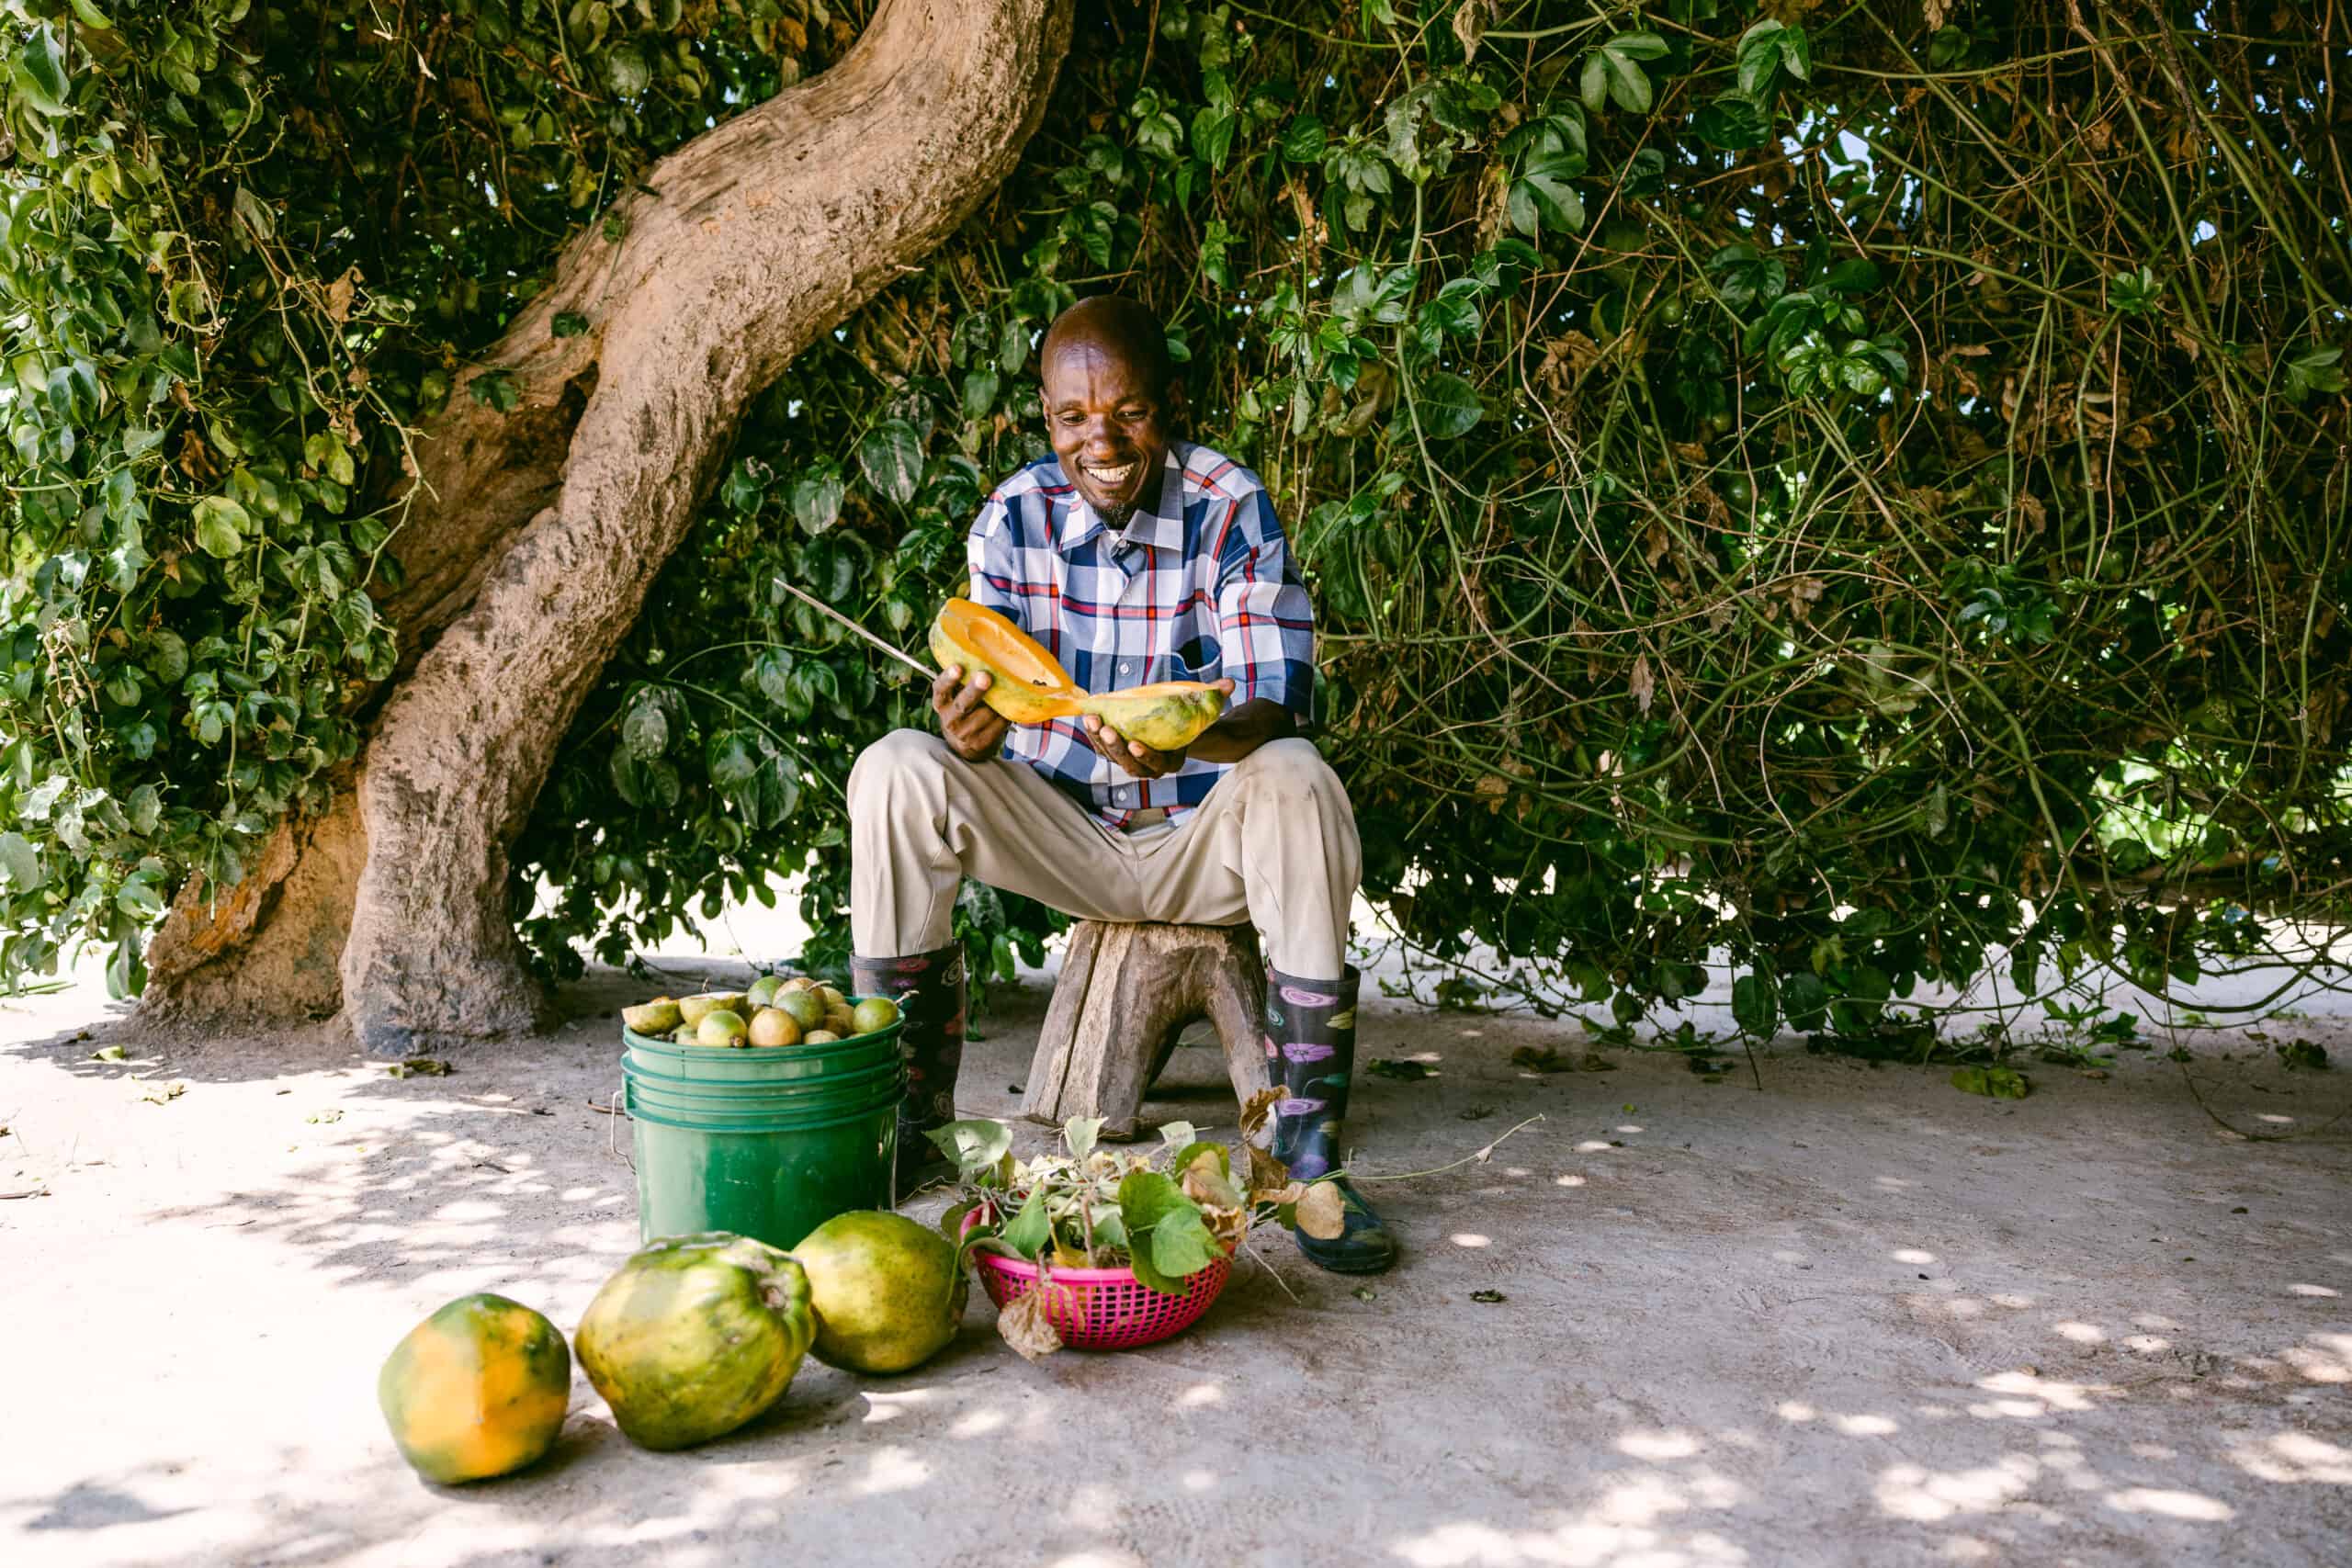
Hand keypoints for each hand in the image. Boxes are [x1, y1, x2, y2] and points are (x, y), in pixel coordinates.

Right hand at [932, 665, 1009, 762]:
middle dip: (975, 690)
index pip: (940, 689)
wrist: (963, 745)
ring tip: (1007, 689)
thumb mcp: (955, 696)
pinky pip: (998, 725)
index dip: (948, 678)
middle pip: (963, 704)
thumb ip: (963, 680)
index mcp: (941, 703)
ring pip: (986, 714)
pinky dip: (1006, 714)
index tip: (957, 667)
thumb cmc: (962, 711)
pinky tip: (1011, 706)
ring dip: (998, 701)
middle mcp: (950, 719)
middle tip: (986, 676)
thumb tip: (983, 652)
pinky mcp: (981, 743)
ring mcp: (965, 733)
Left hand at [1085, 677, 1234, 779]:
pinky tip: (1089, 718)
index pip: (1158, 764)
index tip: (1136, 744)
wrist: (1174, 727)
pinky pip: (1102, 747)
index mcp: (1172, 761)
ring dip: (1100, 741)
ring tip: (1093, 720)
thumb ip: (1215, 697)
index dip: (1147, 757)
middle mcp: (1150, 767)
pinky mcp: (1116, 751)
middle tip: (1108, 729)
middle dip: (1117, 749)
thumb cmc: (1188, 718)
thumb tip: (1230, 683)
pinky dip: (1094, 735)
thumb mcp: (1202, 708)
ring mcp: (1131, 760)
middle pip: (1131, 766)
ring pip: (1113, 757)